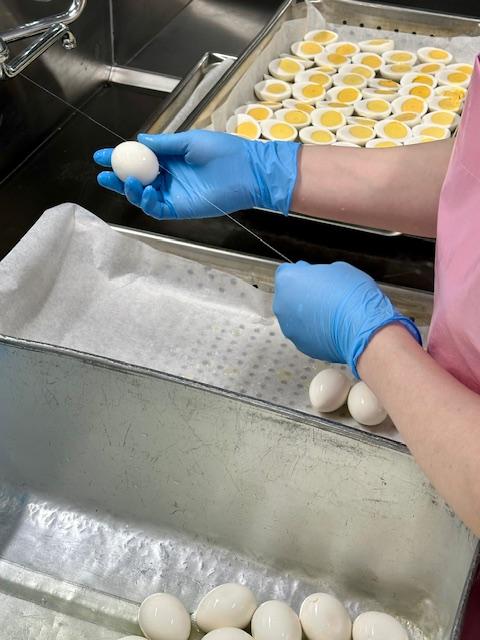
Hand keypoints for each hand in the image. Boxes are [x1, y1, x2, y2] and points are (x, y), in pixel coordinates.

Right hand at [94, 131, 299, 218]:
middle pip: (136, 180)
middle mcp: (169, 178)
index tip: (101, 155)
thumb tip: (140, 140)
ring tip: (125, 180)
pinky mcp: (181, 209)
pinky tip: (143, 191)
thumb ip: (164, 144)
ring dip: (129, 191)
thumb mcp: (189, 141)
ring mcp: (174, 195)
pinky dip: (146, 202)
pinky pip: (157, 209)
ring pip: (143, 197)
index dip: (119, 158)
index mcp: (169, 160)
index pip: (139, 160)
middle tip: (102, 173)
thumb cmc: (225, 151)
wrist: (247, 169)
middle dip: (117, 178)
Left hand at [273, 261, 420, 376]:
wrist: (362, 329)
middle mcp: (282, 305)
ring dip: (307, 315)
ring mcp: (289, 328)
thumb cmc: (352, 296)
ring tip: (330, 314)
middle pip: (289, 297)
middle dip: (303, 296)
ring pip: (296, 318)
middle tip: (324, 296)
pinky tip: (331, 328)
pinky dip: (314, 332)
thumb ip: (318, 273)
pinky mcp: (300, 345)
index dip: (303, 274)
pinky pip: (305, 334)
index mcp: (287, 281)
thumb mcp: (337, 268)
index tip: (314, 277)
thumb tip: (316, 278)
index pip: (287, 272)